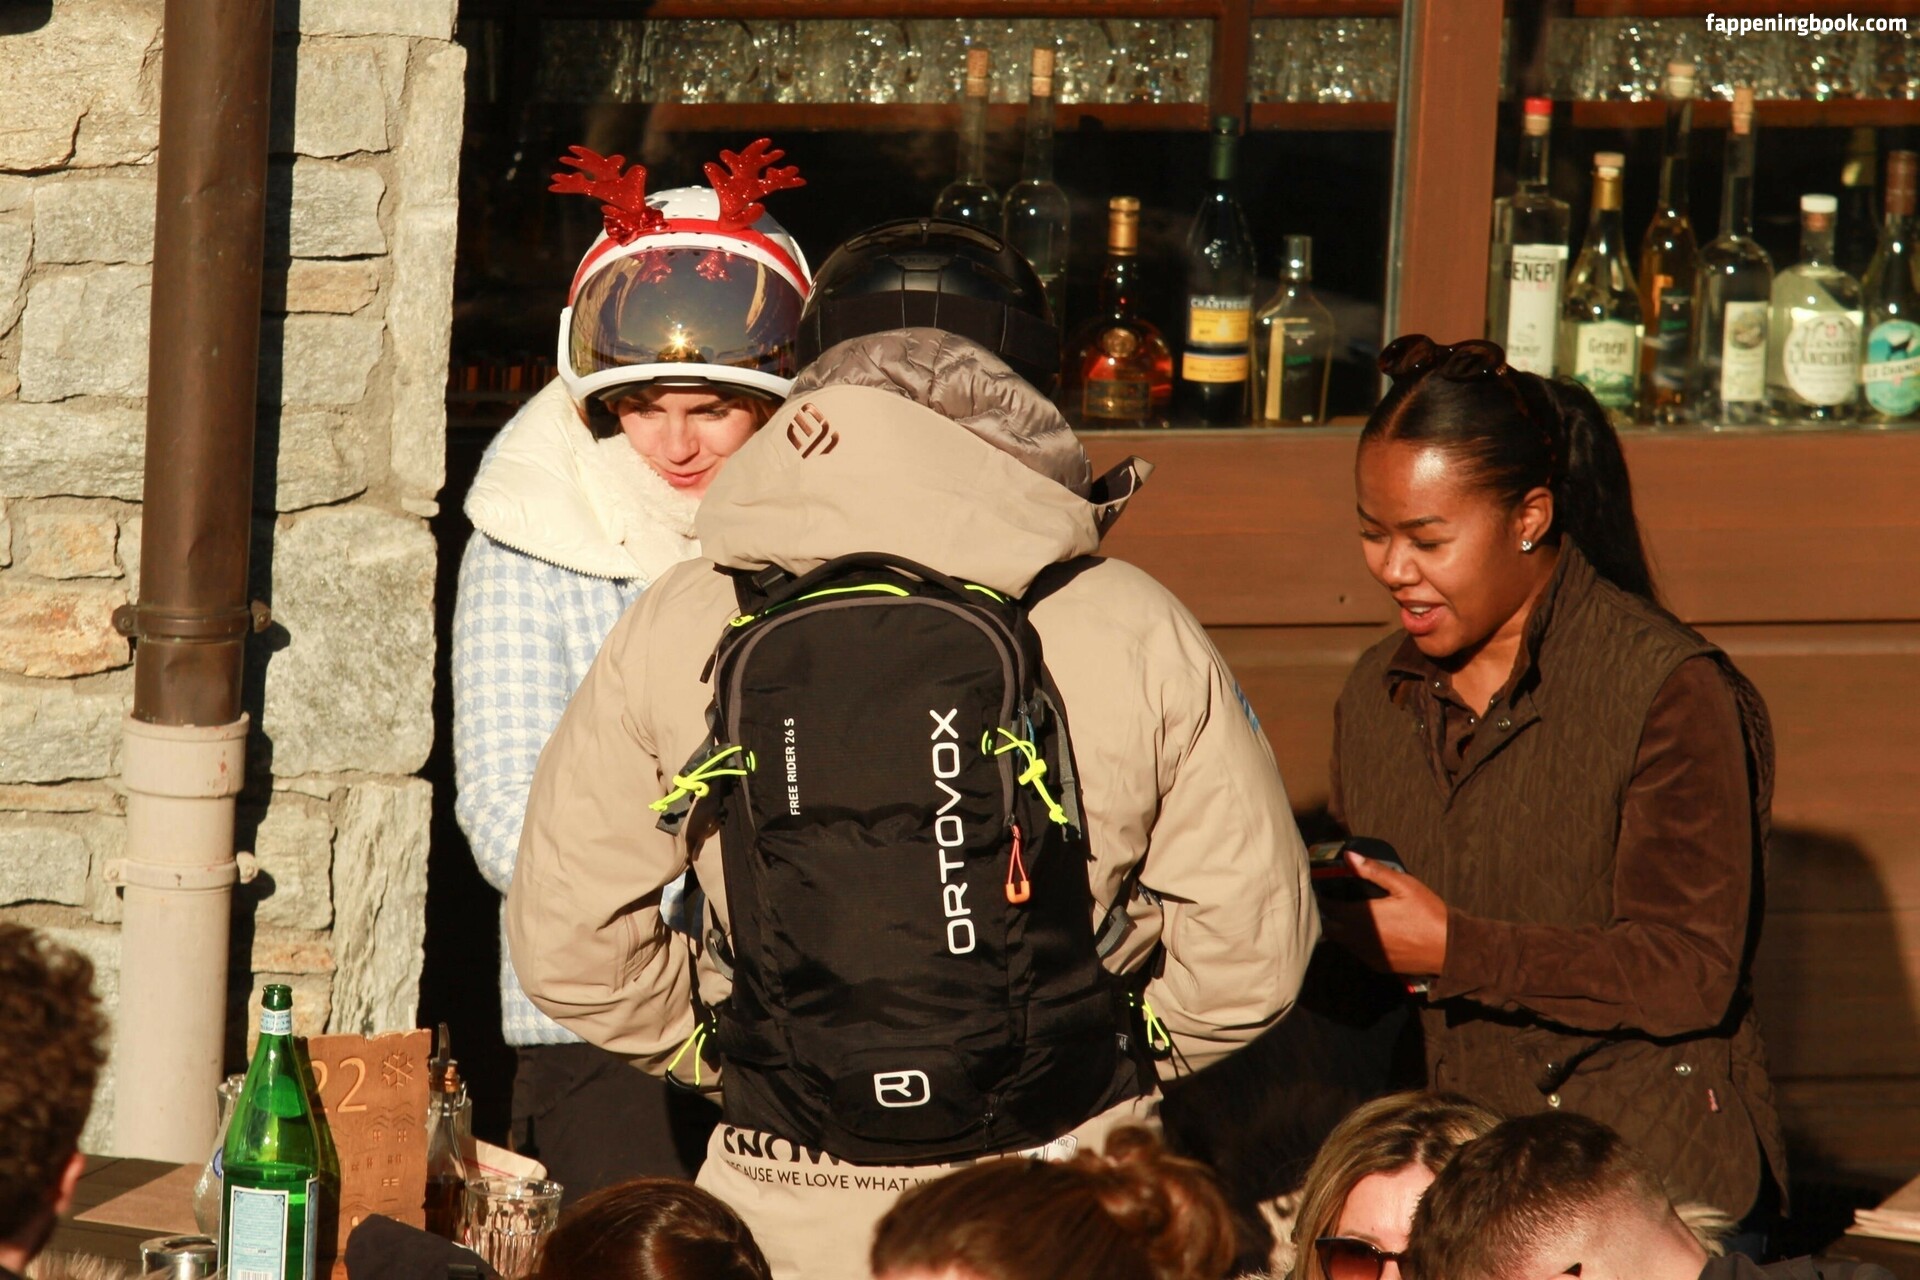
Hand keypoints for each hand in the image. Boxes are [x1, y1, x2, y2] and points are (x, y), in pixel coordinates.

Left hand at [1319, 851, 1449, 978]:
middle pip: (1327, 927)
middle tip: (1330, 899)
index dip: (1320, 896)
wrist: (1450, 950)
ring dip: (1337, 928)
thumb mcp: (1404, 885)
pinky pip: (1355, 951)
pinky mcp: (1377, 965)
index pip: (1326, 907)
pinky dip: (1353, 941)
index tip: (1319, 886)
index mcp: (1361, 917)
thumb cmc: (1428, 914)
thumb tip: (1347, 856)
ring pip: (1340, 941)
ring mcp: (1366, 954)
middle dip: (1325, 914)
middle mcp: (1358, 938)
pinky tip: (1364, 930)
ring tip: (1343, 912)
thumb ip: (1373, 870)